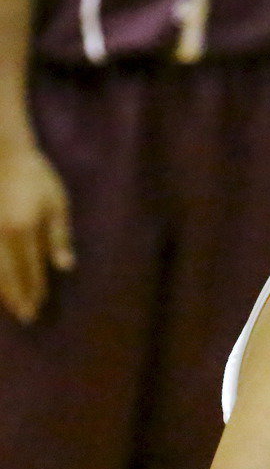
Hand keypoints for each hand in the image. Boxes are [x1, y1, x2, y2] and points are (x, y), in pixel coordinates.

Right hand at [0, 146, 72, 324]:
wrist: (3, 152)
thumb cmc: (37, 178)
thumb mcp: (57, 205)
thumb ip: (59, 237)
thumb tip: (64, 267)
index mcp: (24, 230)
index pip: (30, 270)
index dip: (34, 290)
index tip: (37, 307)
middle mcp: (0, 234)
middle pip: (6, 274)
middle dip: (15, 297)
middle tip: (24, 316)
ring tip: (8, 305)